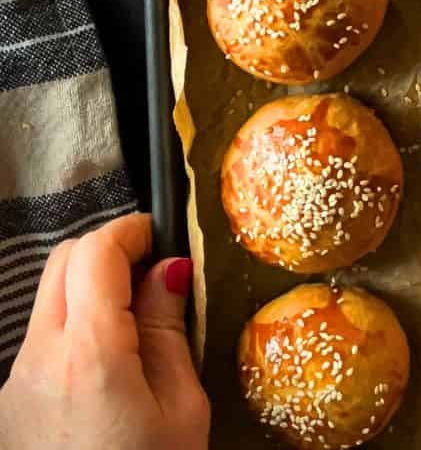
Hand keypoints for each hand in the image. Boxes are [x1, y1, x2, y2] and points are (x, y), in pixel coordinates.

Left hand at [0, 214, 208, 449]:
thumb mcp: (181, 410)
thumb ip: (168, 330)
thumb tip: (166, 269)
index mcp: (87, 354)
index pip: (96, 251)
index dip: (131, 230)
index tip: (160, 235)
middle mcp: (38, 360)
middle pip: (63, 263)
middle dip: (106, 251)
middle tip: (150, 270)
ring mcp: (15, 385)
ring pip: (47, 302)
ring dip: (87, 292)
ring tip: (134, 326)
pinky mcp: (9, 409)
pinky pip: (40, 345)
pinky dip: (71, 332)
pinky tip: (107, 370)